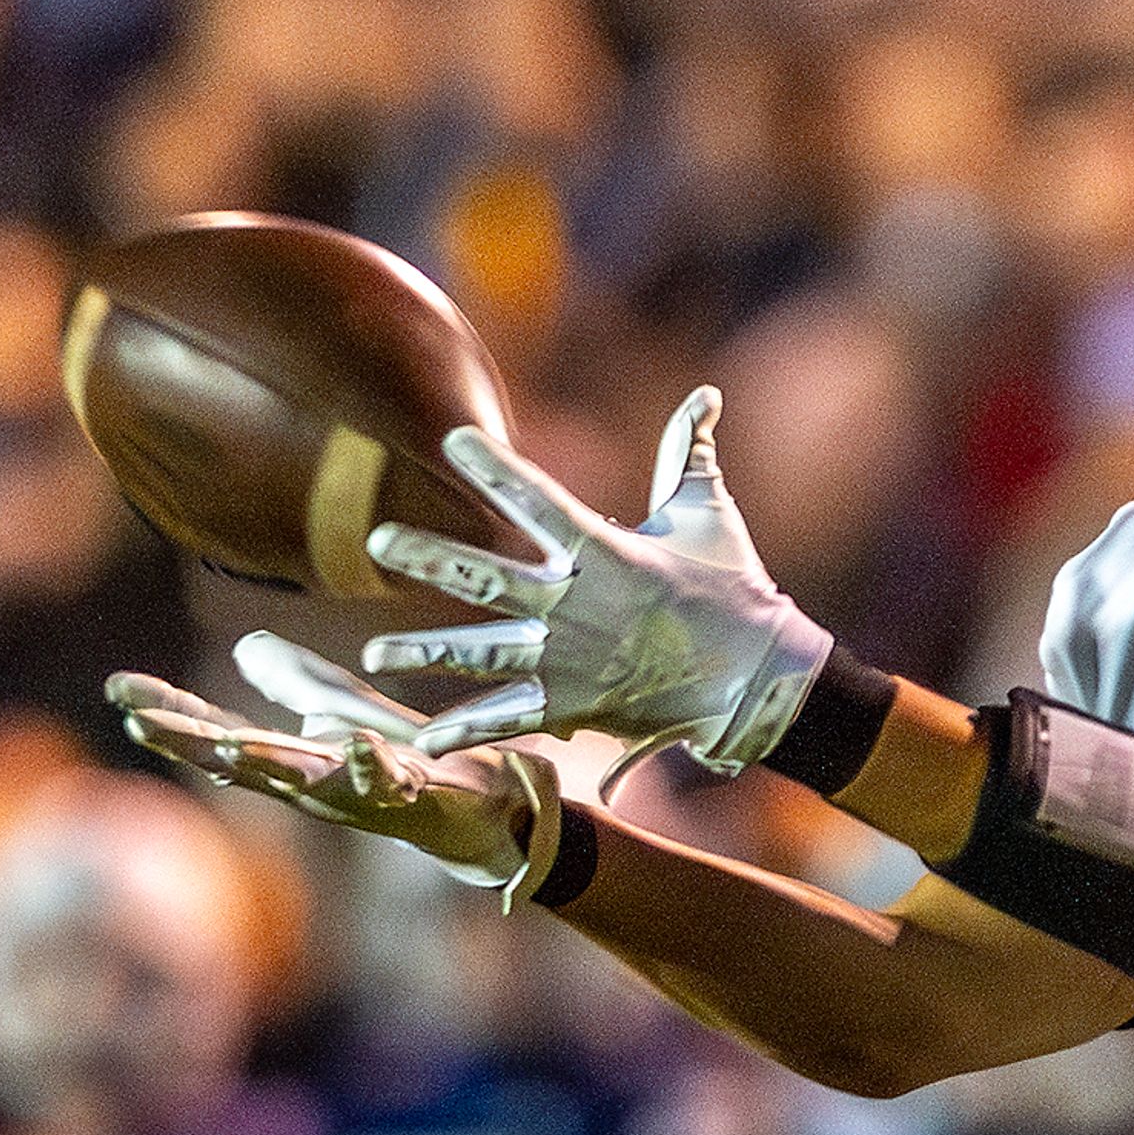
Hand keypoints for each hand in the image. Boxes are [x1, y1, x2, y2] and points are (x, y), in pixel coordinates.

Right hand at [110, 637, 544, 891]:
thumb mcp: (342, 713)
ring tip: (230, 746)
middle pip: (242, 763)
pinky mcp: (413, 799)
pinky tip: (355, 744)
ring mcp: (362, 797)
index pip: (217, 733)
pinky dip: (370, 766)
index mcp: (292, 762)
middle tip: (143, 722)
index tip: (118, 688)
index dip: (169, 714)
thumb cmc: (406, 764)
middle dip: (190, 743)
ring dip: (267, 764)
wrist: (485, 810)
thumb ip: (294, 683)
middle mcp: (316, 786)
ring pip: (303, 782)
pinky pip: (388, 784)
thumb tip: (244, 647)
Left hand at [359, 388, 833, 771]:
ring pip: (482, 652)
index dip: (497, 468)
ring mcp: (570, 659)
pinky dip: (468, 731)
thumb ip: (689, 454)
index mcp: (606, 552)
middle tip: (379, 539)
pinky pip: (510, 717)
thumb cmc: (735, 591)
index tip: (456, 440)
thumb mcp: (709, 516)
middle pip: (486, 577)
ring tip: (378, 652)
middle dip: (430, 557)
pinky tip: (425, 740)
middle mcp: (576, 605)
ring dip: (426, 653)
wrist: (756, 679)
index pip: (539, 499)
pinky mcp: (575, 704)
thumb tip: (706, 395)